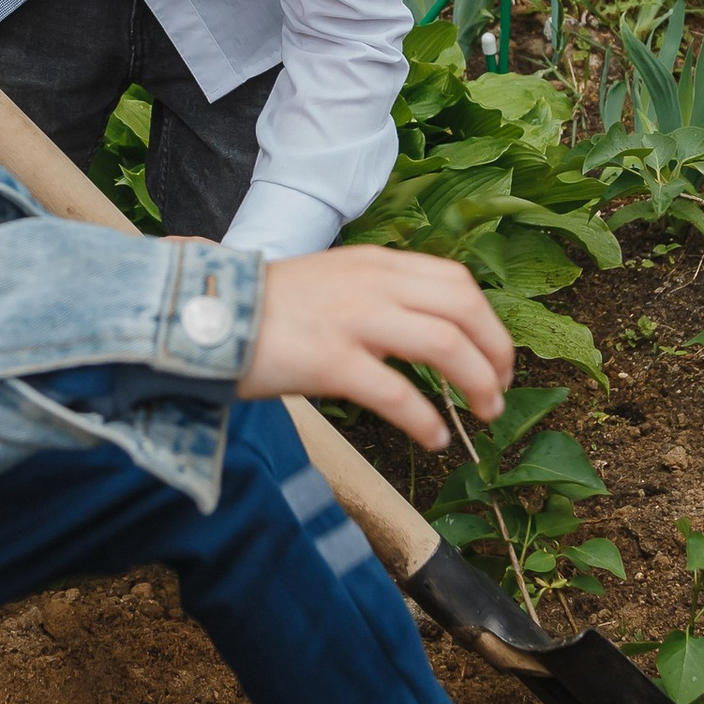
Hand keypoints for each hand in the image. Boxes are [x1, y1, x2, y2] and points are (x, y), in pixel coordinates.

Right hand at [239, 247, 512, 451]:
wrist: (203, 313)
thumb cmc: (267, 309)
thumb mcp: (334, 282)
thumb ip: (379, 295)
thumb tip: (426, 330)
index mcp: (376, 263)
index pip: (457, 283)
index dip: (490, 324)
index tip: (497, 359)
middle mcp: (373, 284)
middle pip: (465, 311)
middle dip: (496, 355)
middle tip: (500, 391)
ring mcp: (353, 321)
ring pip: (445, 345)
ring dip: (477, 385)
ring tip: (483, 415)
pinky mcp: (330, 361)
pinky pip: (397, 394)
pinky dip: (426, 421)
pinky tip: (434, 440)